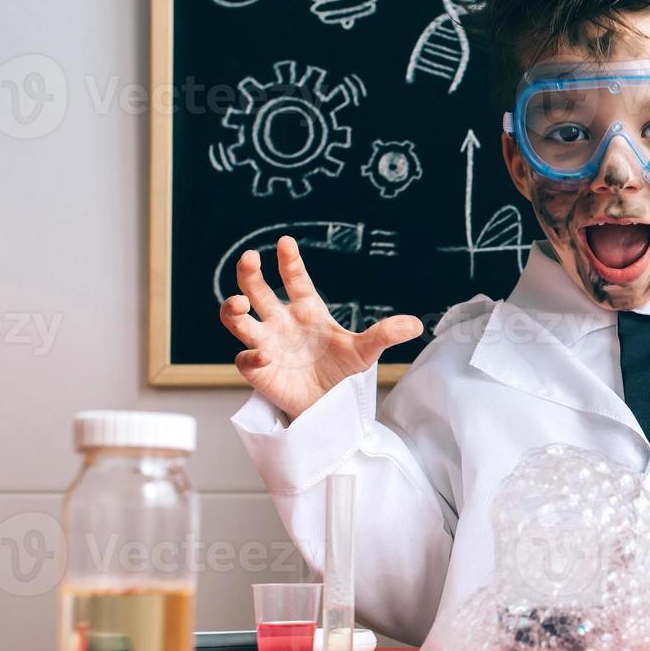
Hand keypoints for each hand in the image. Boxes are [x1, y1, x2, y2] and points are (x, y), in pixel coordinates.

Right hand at [219, 236, 422, 420]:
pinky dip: (251, 357)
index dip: (289, 261)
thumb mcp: (366, 351)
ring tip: (237, 304)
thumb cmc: (344, 373)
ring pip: (238, 320)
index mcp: (307, 310)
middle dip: (249, 274)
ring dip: (233, 310)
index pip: (294, 279)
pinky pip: (245, 359)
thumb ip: (385, 334)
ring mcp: (267, 344)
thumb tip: (416, 324)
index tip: (285, 243)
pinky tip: (265, 358)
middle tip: (249, 258)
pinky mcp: (259, 370)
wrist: (331, 407)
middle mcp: (282, 322)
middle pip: (257, 291)